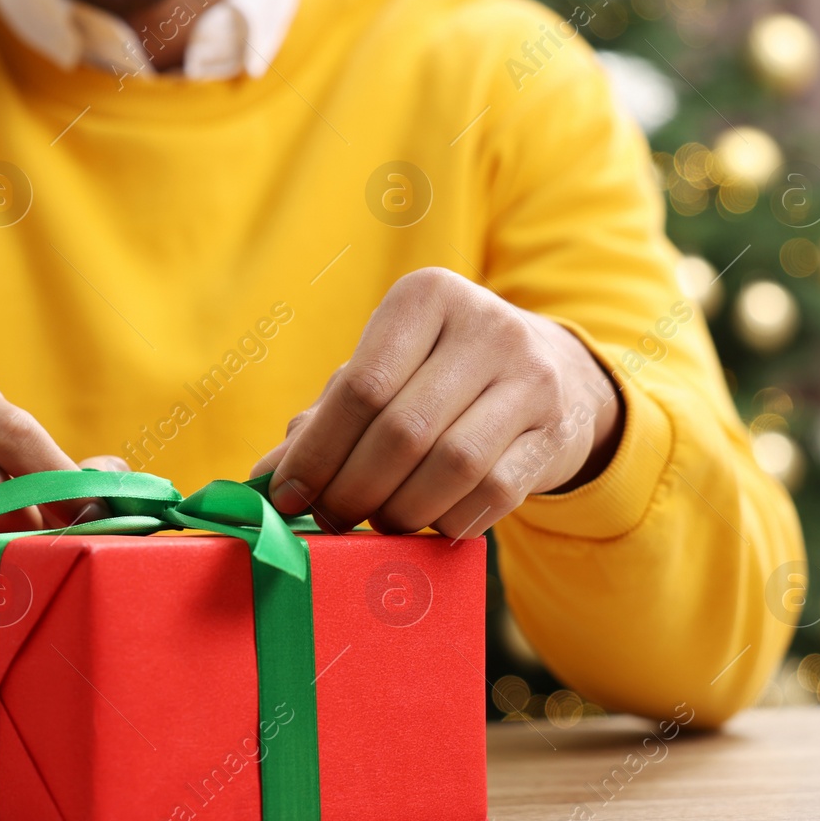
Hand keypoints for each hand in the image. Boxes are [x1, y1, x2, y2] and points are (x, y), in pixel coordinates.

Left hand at [252, 268, 622, 537]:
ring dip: (402, 510)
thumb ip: (324, 419)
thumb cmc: (439, 377)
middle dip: (354, 489)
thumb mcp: (385, 375)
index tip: (288, 497)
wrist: (553, 374)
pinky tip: (430, 523)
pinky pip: (494, 492)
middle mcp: (486, 324)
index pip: (361, 386)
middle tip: (331, 519)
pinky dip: (450, 519)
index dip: (318, 452)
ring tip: (379, 522)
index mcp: (426, 297)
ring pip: (451, 465)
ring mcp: (531, 376)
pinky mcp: (556, 429)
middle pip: (402, 430)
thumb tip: (263, 478)